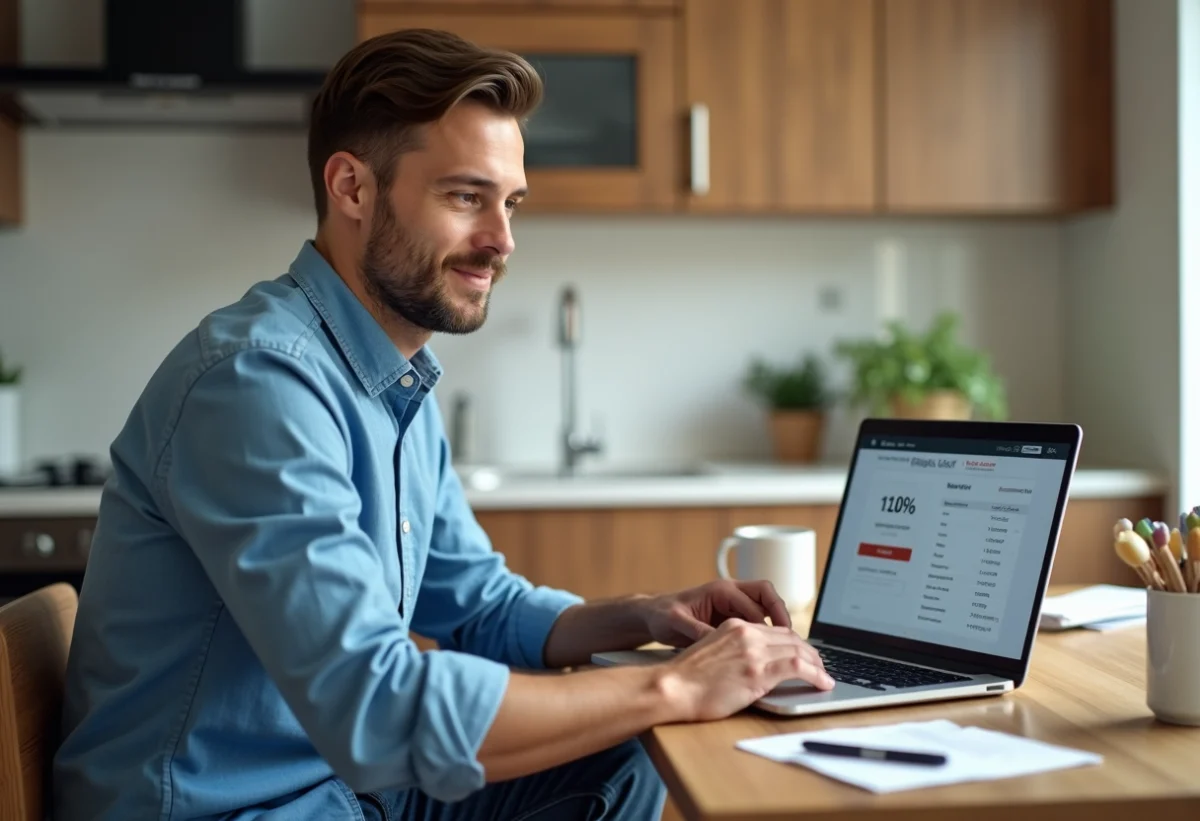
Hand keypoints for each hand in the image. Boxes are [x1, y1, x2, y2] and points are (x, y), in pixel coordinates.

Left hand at [640, 579, 792, 646]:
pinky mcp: (731, 615)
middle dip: (781, 614)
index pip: (753, 603)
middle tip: (792, 638)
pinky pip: (757, 618)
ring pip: (766, 605)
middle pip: (767, 595)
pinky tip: (770, 649)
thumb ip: (697, 631)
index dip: (766, 624)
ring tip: (787, 645)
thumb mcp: (676, 623)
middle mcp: (730, 592)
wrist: (653, 615)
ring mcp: (732, 603)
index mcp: (719, 590)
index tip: (774, 642)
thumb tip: (717, 642)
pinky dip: (766, 630)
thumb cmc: (662, 615)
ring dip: (777, 622)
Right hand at [659, 618, 833, 721]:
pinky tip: (823, 683)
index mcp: (734, 626)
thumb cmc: (685, 680)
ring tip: (825, 676)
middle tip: (820, 666)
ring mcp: (753, 651)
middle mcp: (746, 633)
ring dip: (817, 664)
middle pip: (790, 638)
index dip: (794, 643)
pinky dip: (816, 674)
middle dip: (810, 652)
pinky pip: (798, 667)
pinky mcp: (758, 671)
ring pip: (799, 650)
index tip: (803, 654)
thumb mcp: (712, 654)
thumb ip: (734, 652)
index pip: (774, 630)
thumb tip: (753, 666)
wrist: (672, 688)